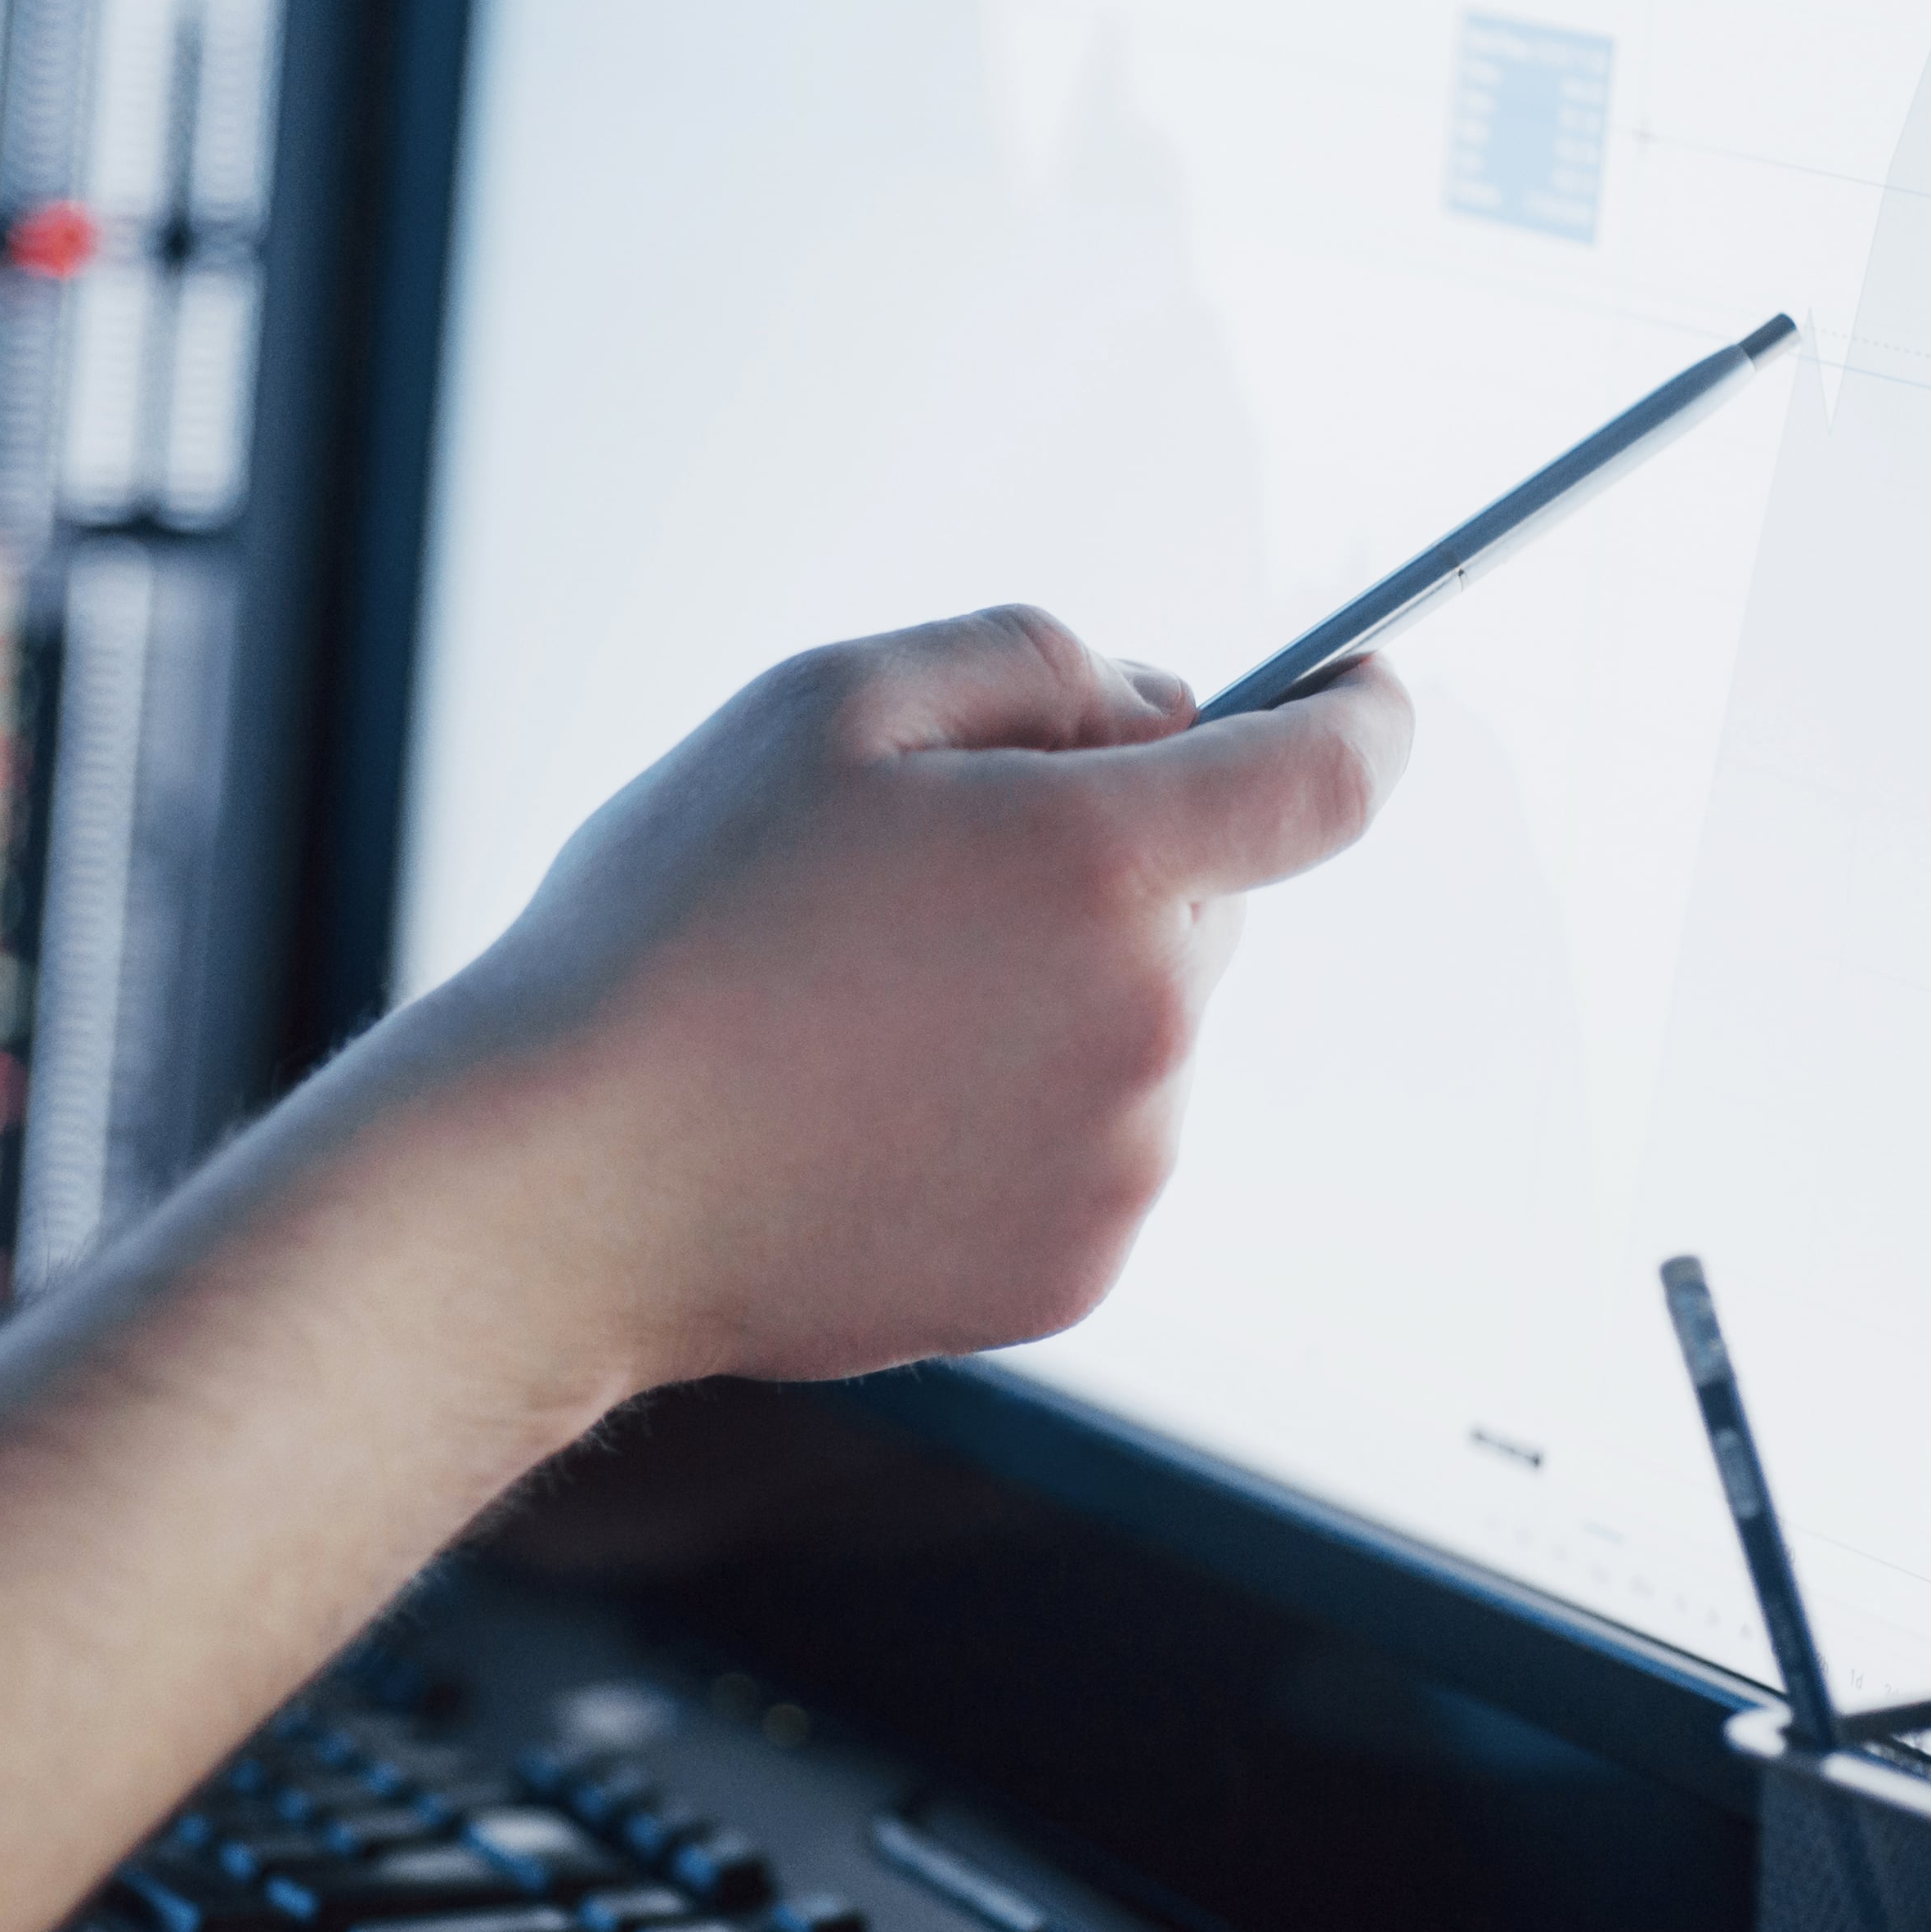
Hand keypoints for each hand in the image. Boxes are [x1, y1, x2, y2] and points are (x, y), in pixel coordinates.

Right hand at [396, 604, 1409, 1397]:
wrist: (565, 1182)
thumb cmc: (672, 926)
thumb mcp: (825, 705)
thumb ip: (1029, 661)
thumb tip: (1159, 707)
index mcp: (1101, 861)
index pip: (1325, 778)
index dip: (1361, 719)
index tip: (1366, 692)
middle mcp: (1147, 1022)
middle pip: (1209, 903)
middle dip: (1113, 865)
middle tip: (928, 877)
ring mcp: (1120, 1163)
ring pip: (1144, 1034)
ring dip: (1054, 999)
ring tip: (862, 1017)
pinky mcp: (1072, 1270)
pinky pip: (1092, 1152)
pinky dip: (1018, 1118)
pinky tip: (872, 1114)